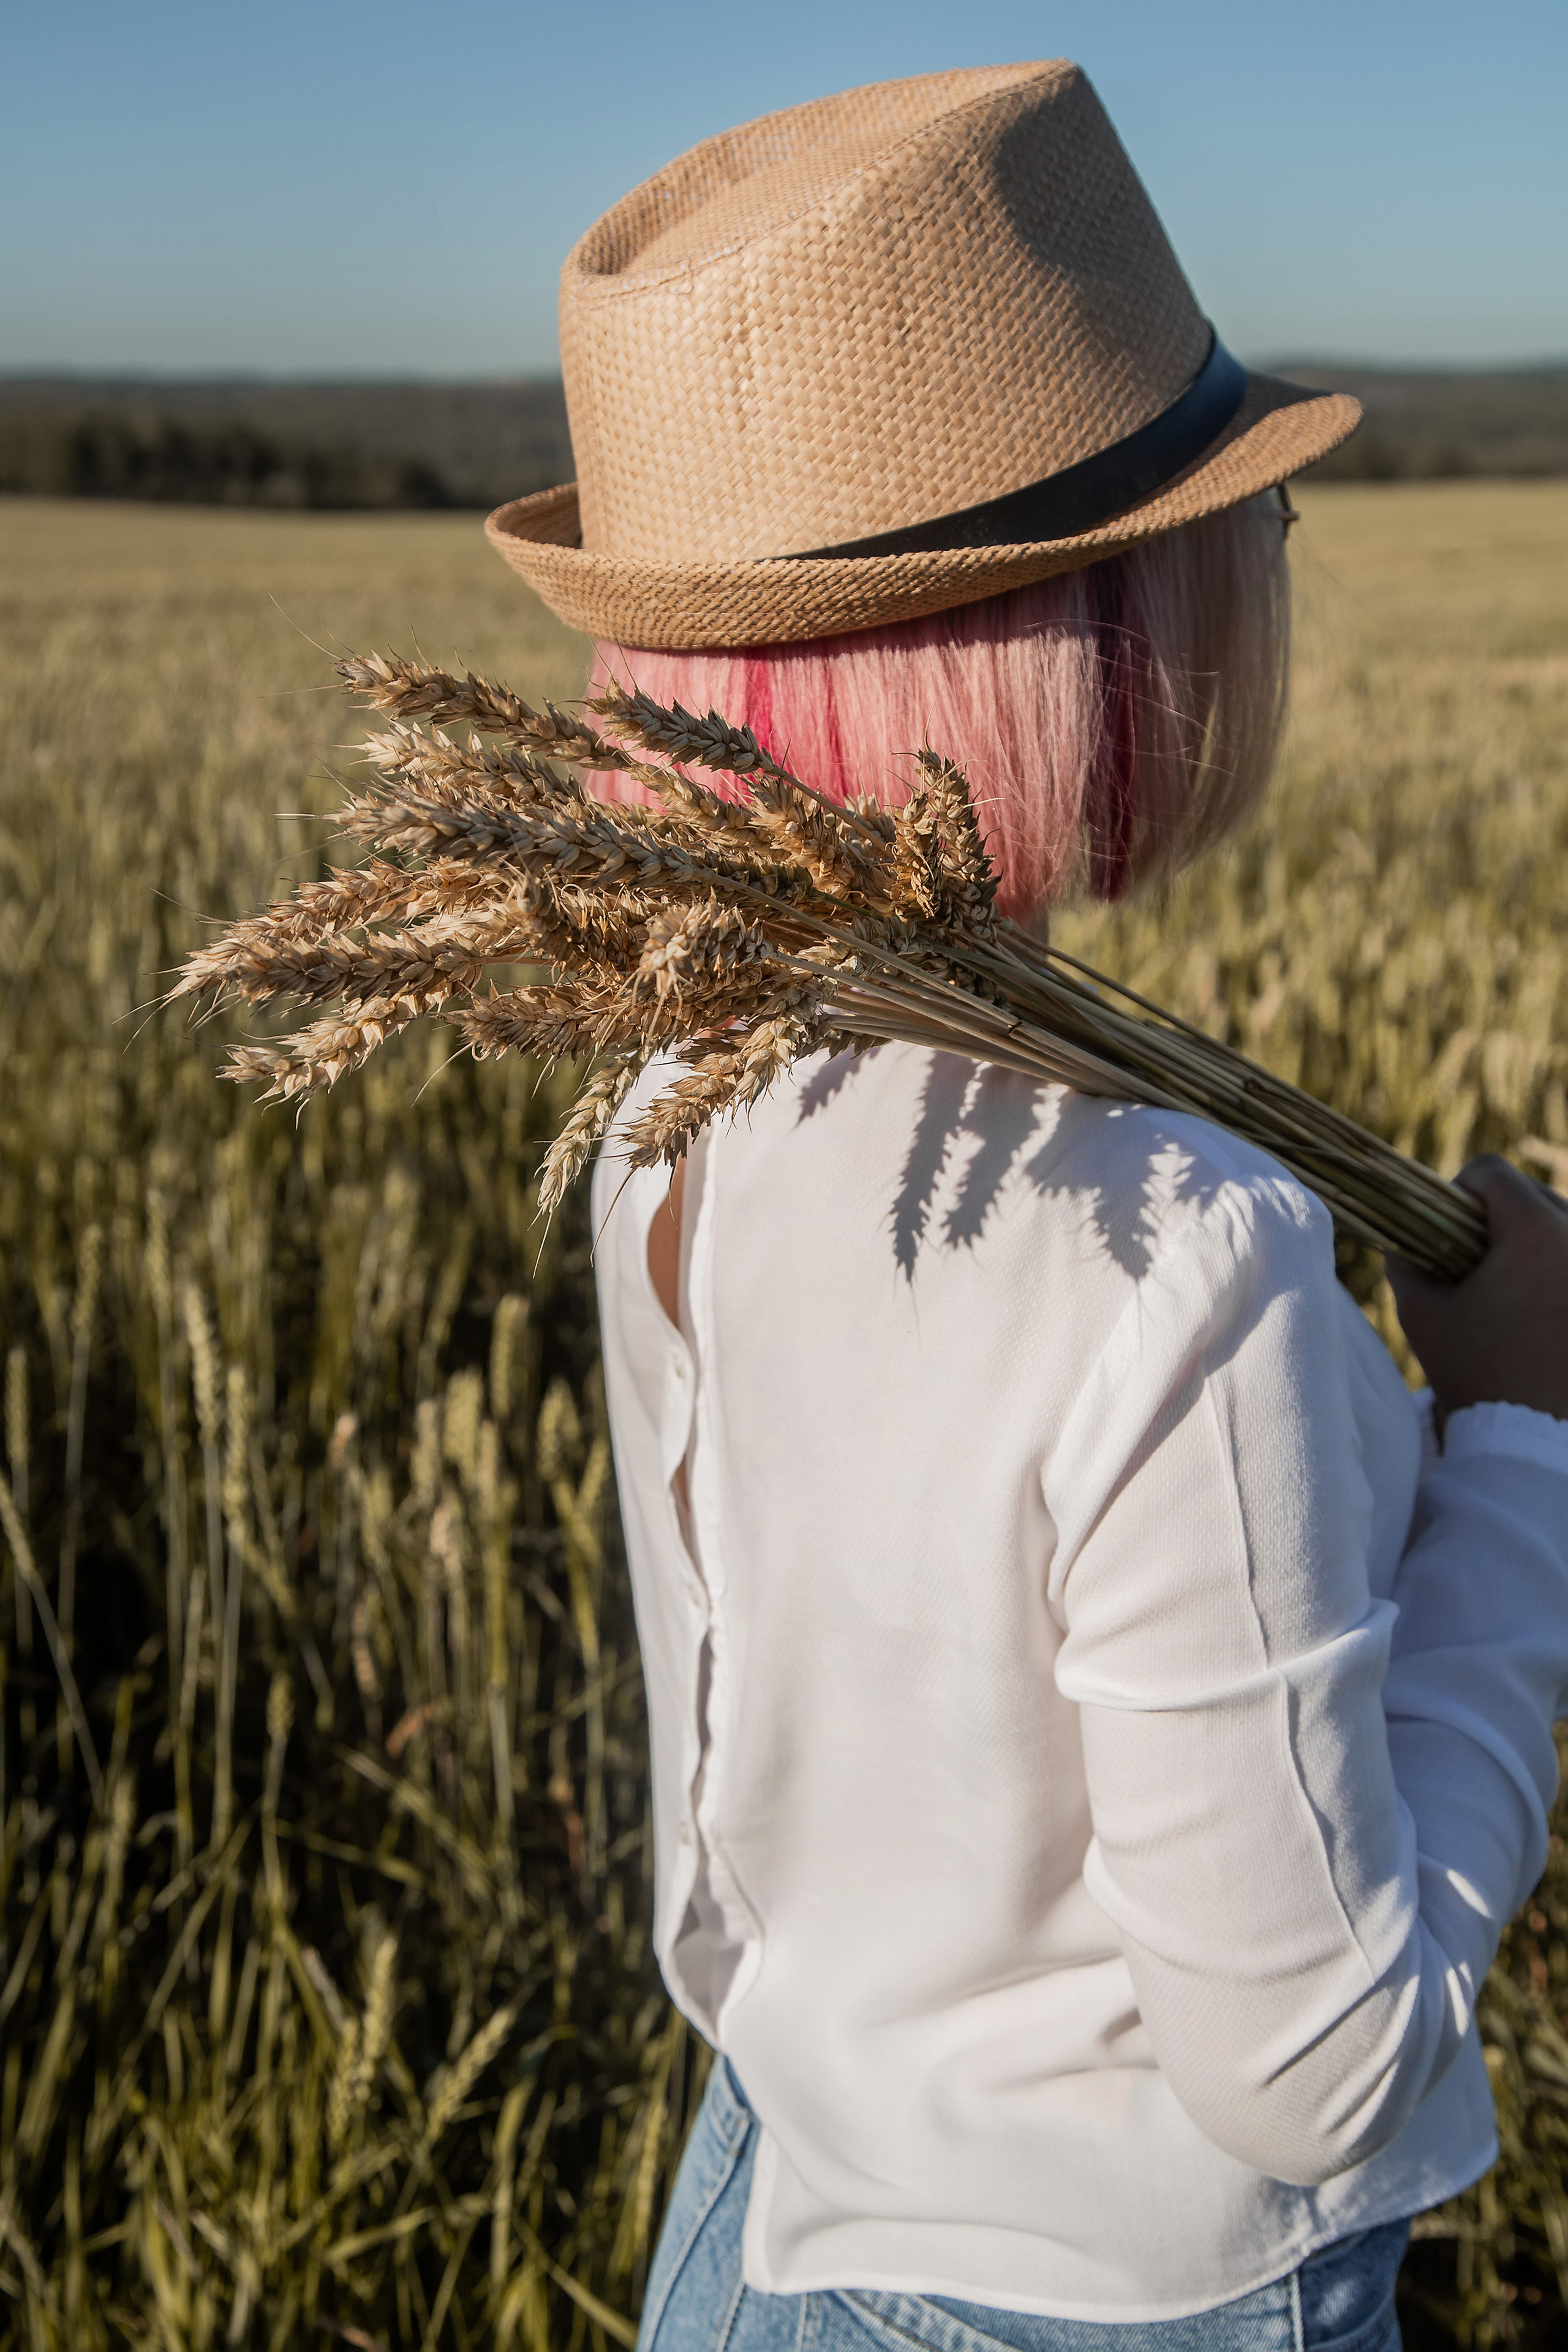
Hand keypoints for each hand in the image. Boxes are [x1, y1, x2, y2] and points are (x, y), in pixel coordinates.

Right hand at [1386, 1155, 1567, 1422]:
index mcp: (1535, 1231)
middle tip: (1473, 1266)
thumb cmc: (1480, 1377)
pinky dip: (1556, 1273)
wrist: (1537, 1444)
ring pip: (1561, 1227)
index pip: (1490, 1174)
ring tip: (1511, 1294)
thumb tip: (1403, 1243)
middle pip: (1532, 1196)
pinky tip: (1540, 1314)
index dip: (1455, 1193)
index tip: (1443, 1233)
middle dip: (1498, 1222)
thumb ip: (1406, 1265)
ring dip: (1534, 1246)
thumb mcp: (1424, 1316)